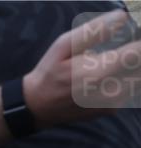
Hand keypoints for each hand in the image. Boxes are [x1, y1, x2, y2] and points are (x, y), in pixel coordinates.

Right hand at [24, 10, 139, 129]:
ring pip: (138, 79)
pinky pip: (131, 91)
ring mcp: (113, 103)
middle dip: (135, 55)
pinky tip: (112, 74)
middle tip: (124, 48)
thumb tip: (122, 17)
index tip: (133, 32)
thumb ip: (94, 31)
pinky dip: (128, 79)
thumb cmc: (49, 73)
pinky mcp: (112, 109)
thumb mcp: (63, 46)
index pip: (138, 51)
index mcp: (101, 72)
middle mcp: (111, 90)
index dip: (138, 39)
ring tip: (116, 61)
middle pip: (140, 67)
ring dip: (133, 68)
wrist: (37, 106)